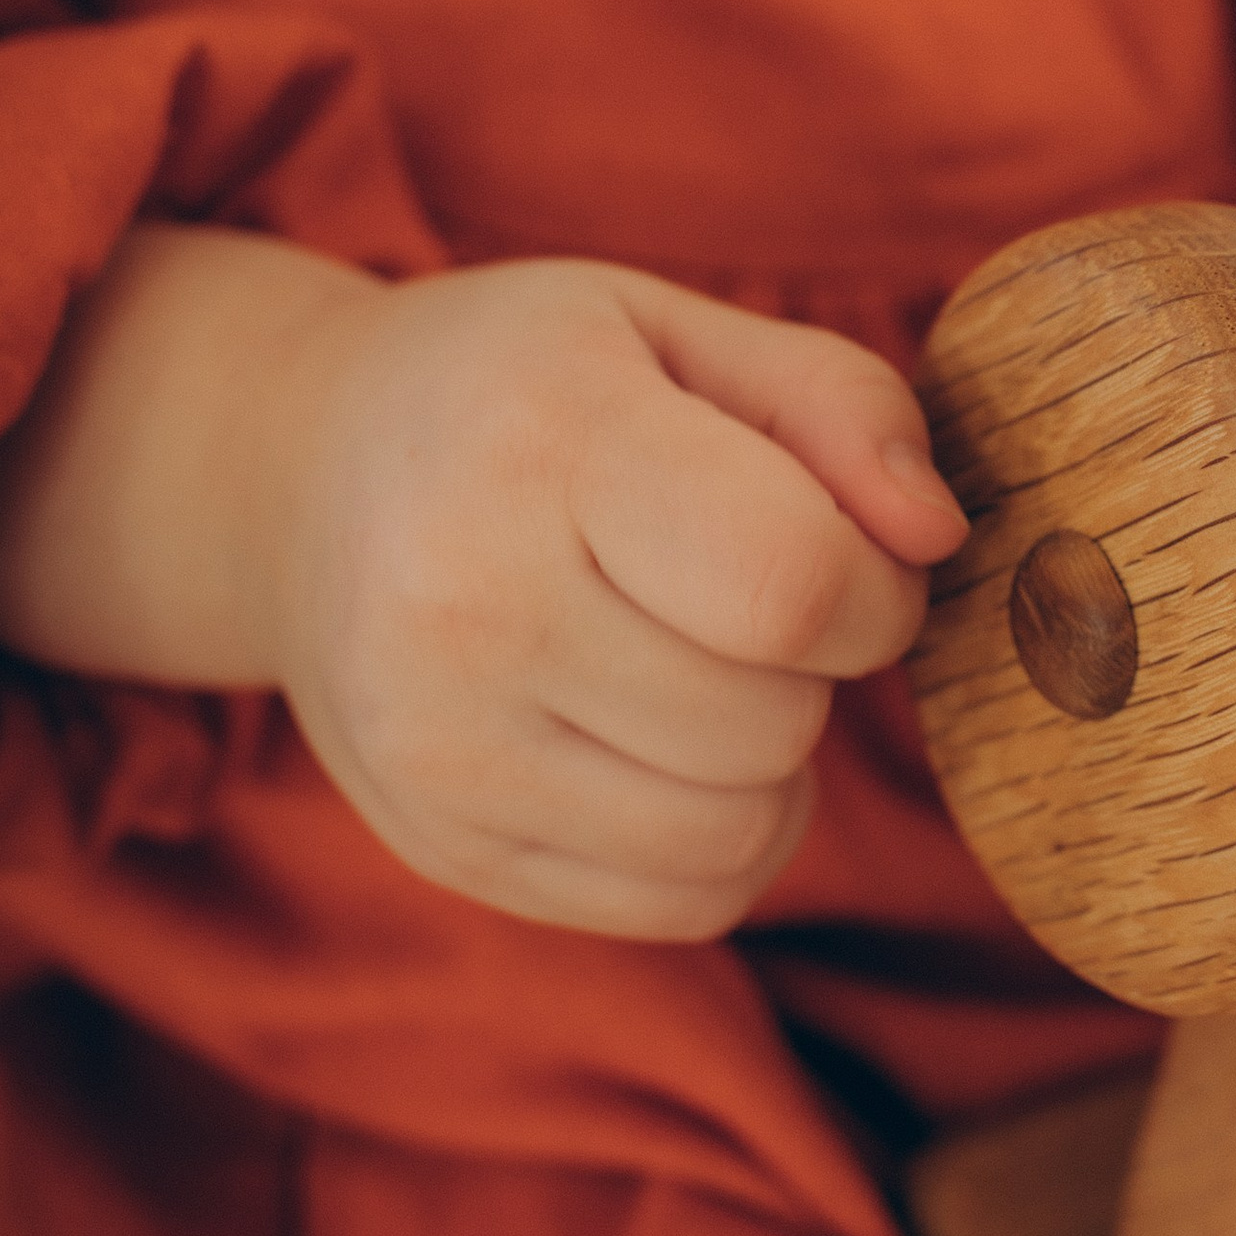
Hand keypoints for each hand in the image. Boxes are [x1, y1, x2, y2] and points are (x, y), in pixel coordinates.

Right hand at [0, 232, 968, 937]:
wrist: (299, 476)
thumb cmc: (528, 391)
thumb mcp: (677, 331)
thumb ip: (841, 403)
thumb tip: (936, 537)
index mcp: (539, 442)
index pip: (789, 582)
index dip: (873, 585)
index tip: (843, 548)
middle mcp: (462, 604)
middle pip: (771, 722)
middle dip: (812, 665)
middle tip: (742, 596)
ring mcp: (437, 747)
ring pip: (737, 835)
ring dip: (771, 760)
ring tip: (700, 664)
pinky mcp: (442, 846)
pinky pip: (685, 903)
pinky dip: (722, 837)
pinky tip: (667, 744)